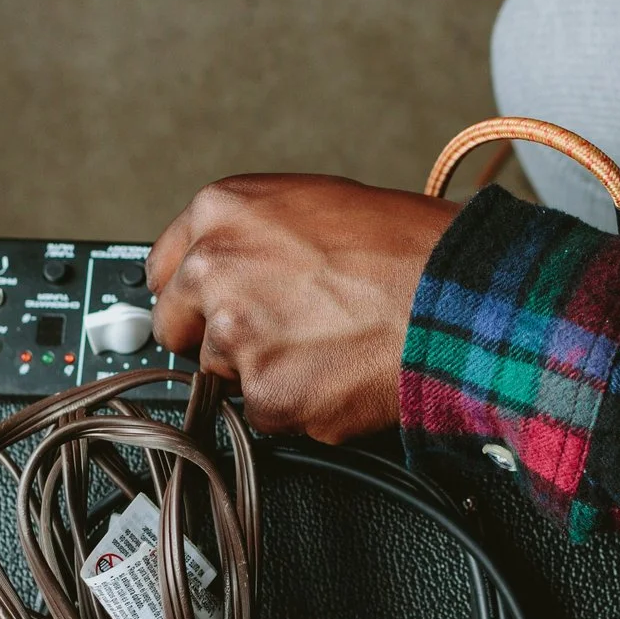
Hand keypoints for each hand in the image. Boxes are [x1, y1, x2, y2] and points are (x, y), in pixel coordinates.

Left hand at [149, 175, 459, 441]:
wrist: (454, 298)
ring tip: (329, 345)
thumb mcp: (314, 204)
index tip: (206, 310)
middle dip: (217, 338)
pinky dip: (301, 403)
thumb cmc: (406, 248)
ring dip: (267, 371)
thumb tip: (232, 270)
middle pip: (179, 328)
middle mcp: (215, 270)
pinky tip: (340, 373)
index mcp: (221, 212)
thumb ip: (254, 236)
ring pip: (226, 374)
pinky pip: (267, 413)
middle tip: (274, 336)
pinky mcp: (268, 395)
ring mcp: (237, 337)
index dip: (193, 296)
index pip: (165, 271)